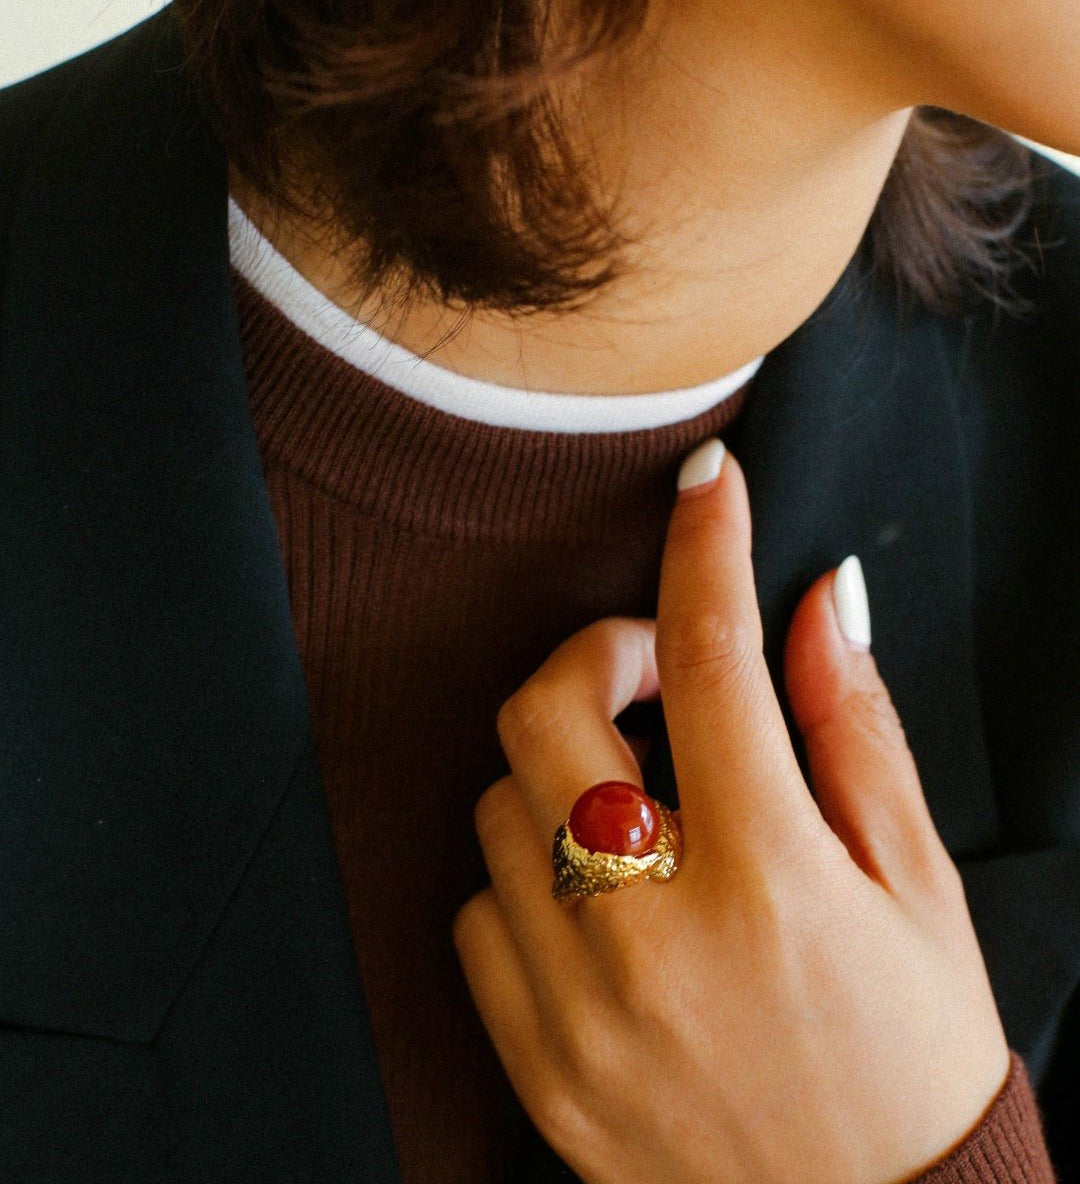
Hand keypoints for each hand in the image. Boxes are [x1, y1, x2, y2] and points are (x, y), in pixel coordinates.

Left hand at [452, 440, 1009, 1183]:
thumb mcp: (918, 886)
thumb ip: (853, 729)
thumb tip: (818, 599)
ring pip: (498, 803)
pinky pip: (474, 912)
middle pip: (546, 711)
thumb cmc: (913, 1055)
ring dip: (562, 767)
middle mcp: (655, 938)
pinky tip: (596, 893)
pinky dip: (525, 873)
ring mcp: (578, 1009)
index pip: (715, 661)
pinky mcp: (535, 1065)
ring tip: (638, 795)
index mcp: (771, 880)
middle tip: (657, 669)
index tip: (704, 485)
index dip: (705, 548)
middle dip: (595, 652)